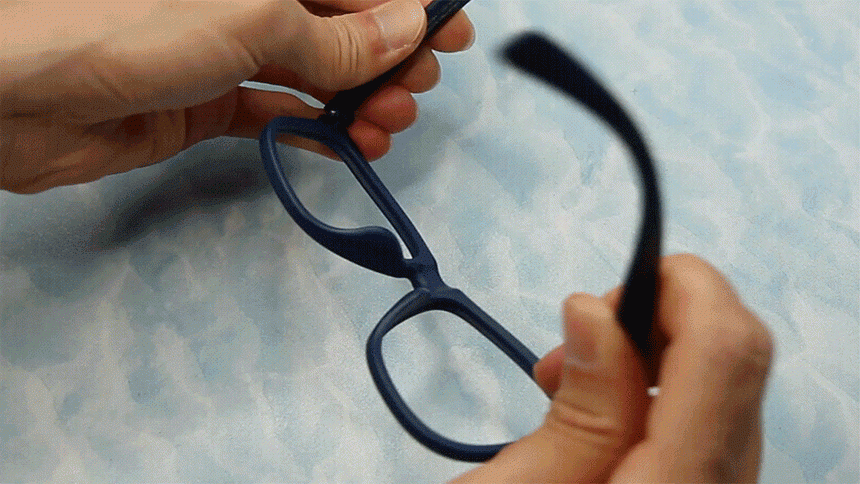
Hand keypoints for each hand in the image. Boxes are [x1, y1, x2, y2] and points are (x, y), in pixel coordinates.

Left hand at [0, 0, 473, 192]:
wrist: (13, 93)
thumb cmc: (123, 24)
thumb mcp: (251, 19)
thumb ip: (332, 34)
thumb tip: (404, 31)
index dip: (405, 5)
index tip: (450, 34)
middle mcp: (243, 0)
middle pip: (335, 23)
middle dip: (385, 58)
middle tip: (415, 90)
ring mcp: (219, 50)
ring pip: (309, 73)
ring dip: (355, 102)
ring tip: (387, 128)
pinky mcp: (201, 102)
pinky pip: (272, 113)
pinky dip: (312, 131)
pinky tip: (346, 147)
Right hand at [453, 254, 773, 482]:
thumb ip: (581, 410)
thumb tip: (598, 310)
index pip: (728, 353)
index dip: (683, 288)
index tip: (610, 291)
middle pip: (740, 362)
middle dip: (661, 321)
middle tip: (572, 345)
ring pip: (731, 389)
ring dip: (655, 355)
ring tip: (568, 381)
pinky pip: (713, 422)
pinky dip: (659, 391)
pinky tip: (601, 412)